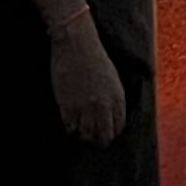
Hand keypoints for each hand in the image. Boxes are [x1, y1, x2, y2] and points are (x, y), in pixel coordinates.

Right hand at [48, 21, 126, 145]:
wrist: (77, 46)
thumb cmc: (95, 59)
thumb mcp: (113, 79)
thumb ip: (113, 99)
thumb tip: (109, 115)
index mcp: (117, 98)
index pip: (118, 127)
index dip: (112, 132)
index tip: (106, 133)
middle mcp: (102, 105)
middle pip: (103, 136)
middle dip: (99, 140)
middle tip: (94, 140)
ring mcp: (84, 106)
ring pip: (85, 134)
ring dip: (83, 135)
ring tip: (81, 133)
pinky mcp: (67, 104)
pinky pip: (69, 126)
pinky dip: (70, 127)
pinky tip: (70, 124)